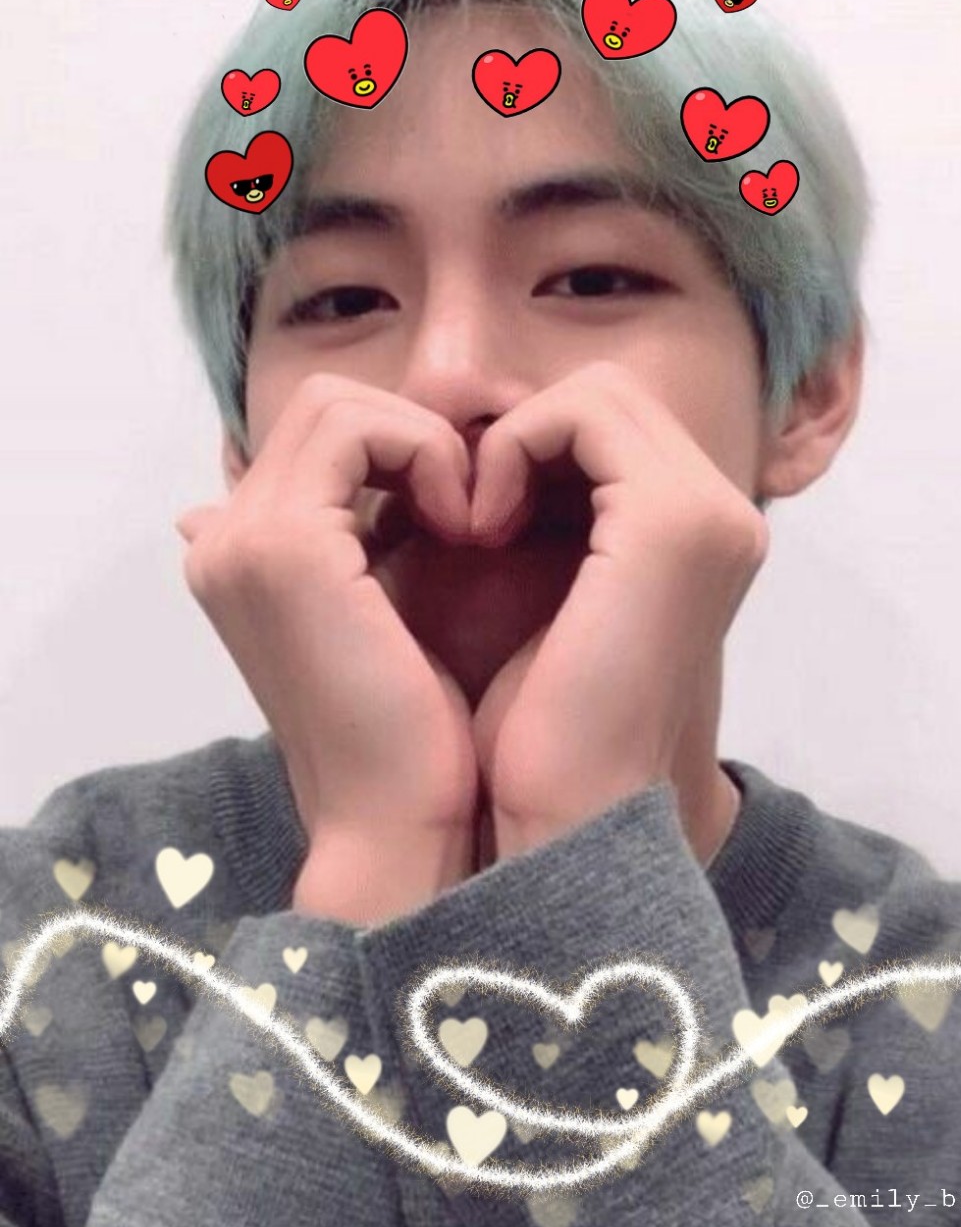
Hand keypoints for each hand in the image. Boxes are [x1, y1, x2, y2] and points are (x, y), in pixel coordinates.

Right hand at [175, 373, 480, 893]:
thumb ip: (368, 547)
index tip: (463, 504)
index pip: (316, 434)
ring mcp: (244, 536)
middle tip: (470, 504)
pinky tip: (466, 526)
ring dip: (421, 443)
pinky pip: (362, 429)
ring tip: (467, 520)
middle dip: (412, 433)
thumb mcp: (388, 611)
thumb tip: (367, 517)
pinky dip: (426, 455)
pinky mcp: (286, 544)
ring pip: (339, 402)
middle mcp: (223, 535)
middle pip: (324, 403)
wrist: (401, 824)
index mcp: (237, 550)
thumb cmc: (416, 731)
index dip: (400, 448)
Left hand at [467, 362, 768, 848]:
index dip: (534, 442)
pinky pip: (581, 414)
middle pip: (611, 395)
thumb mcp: (536, 586)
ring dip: (517, 439)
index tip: (469, 509)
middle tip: (469, 509)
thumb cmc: (528, 725)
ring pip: (599, 393)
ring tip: (474, 521)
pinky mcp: (672, 520)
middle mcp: (723, 514)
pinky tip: (480, 525)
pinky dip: (514, 448)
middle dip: (526, 431)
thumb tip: (480, 424)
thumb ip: (540, 506)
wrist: (557, 818)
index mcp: (699, 533)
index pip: (616, 422)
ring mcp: (708, 512)